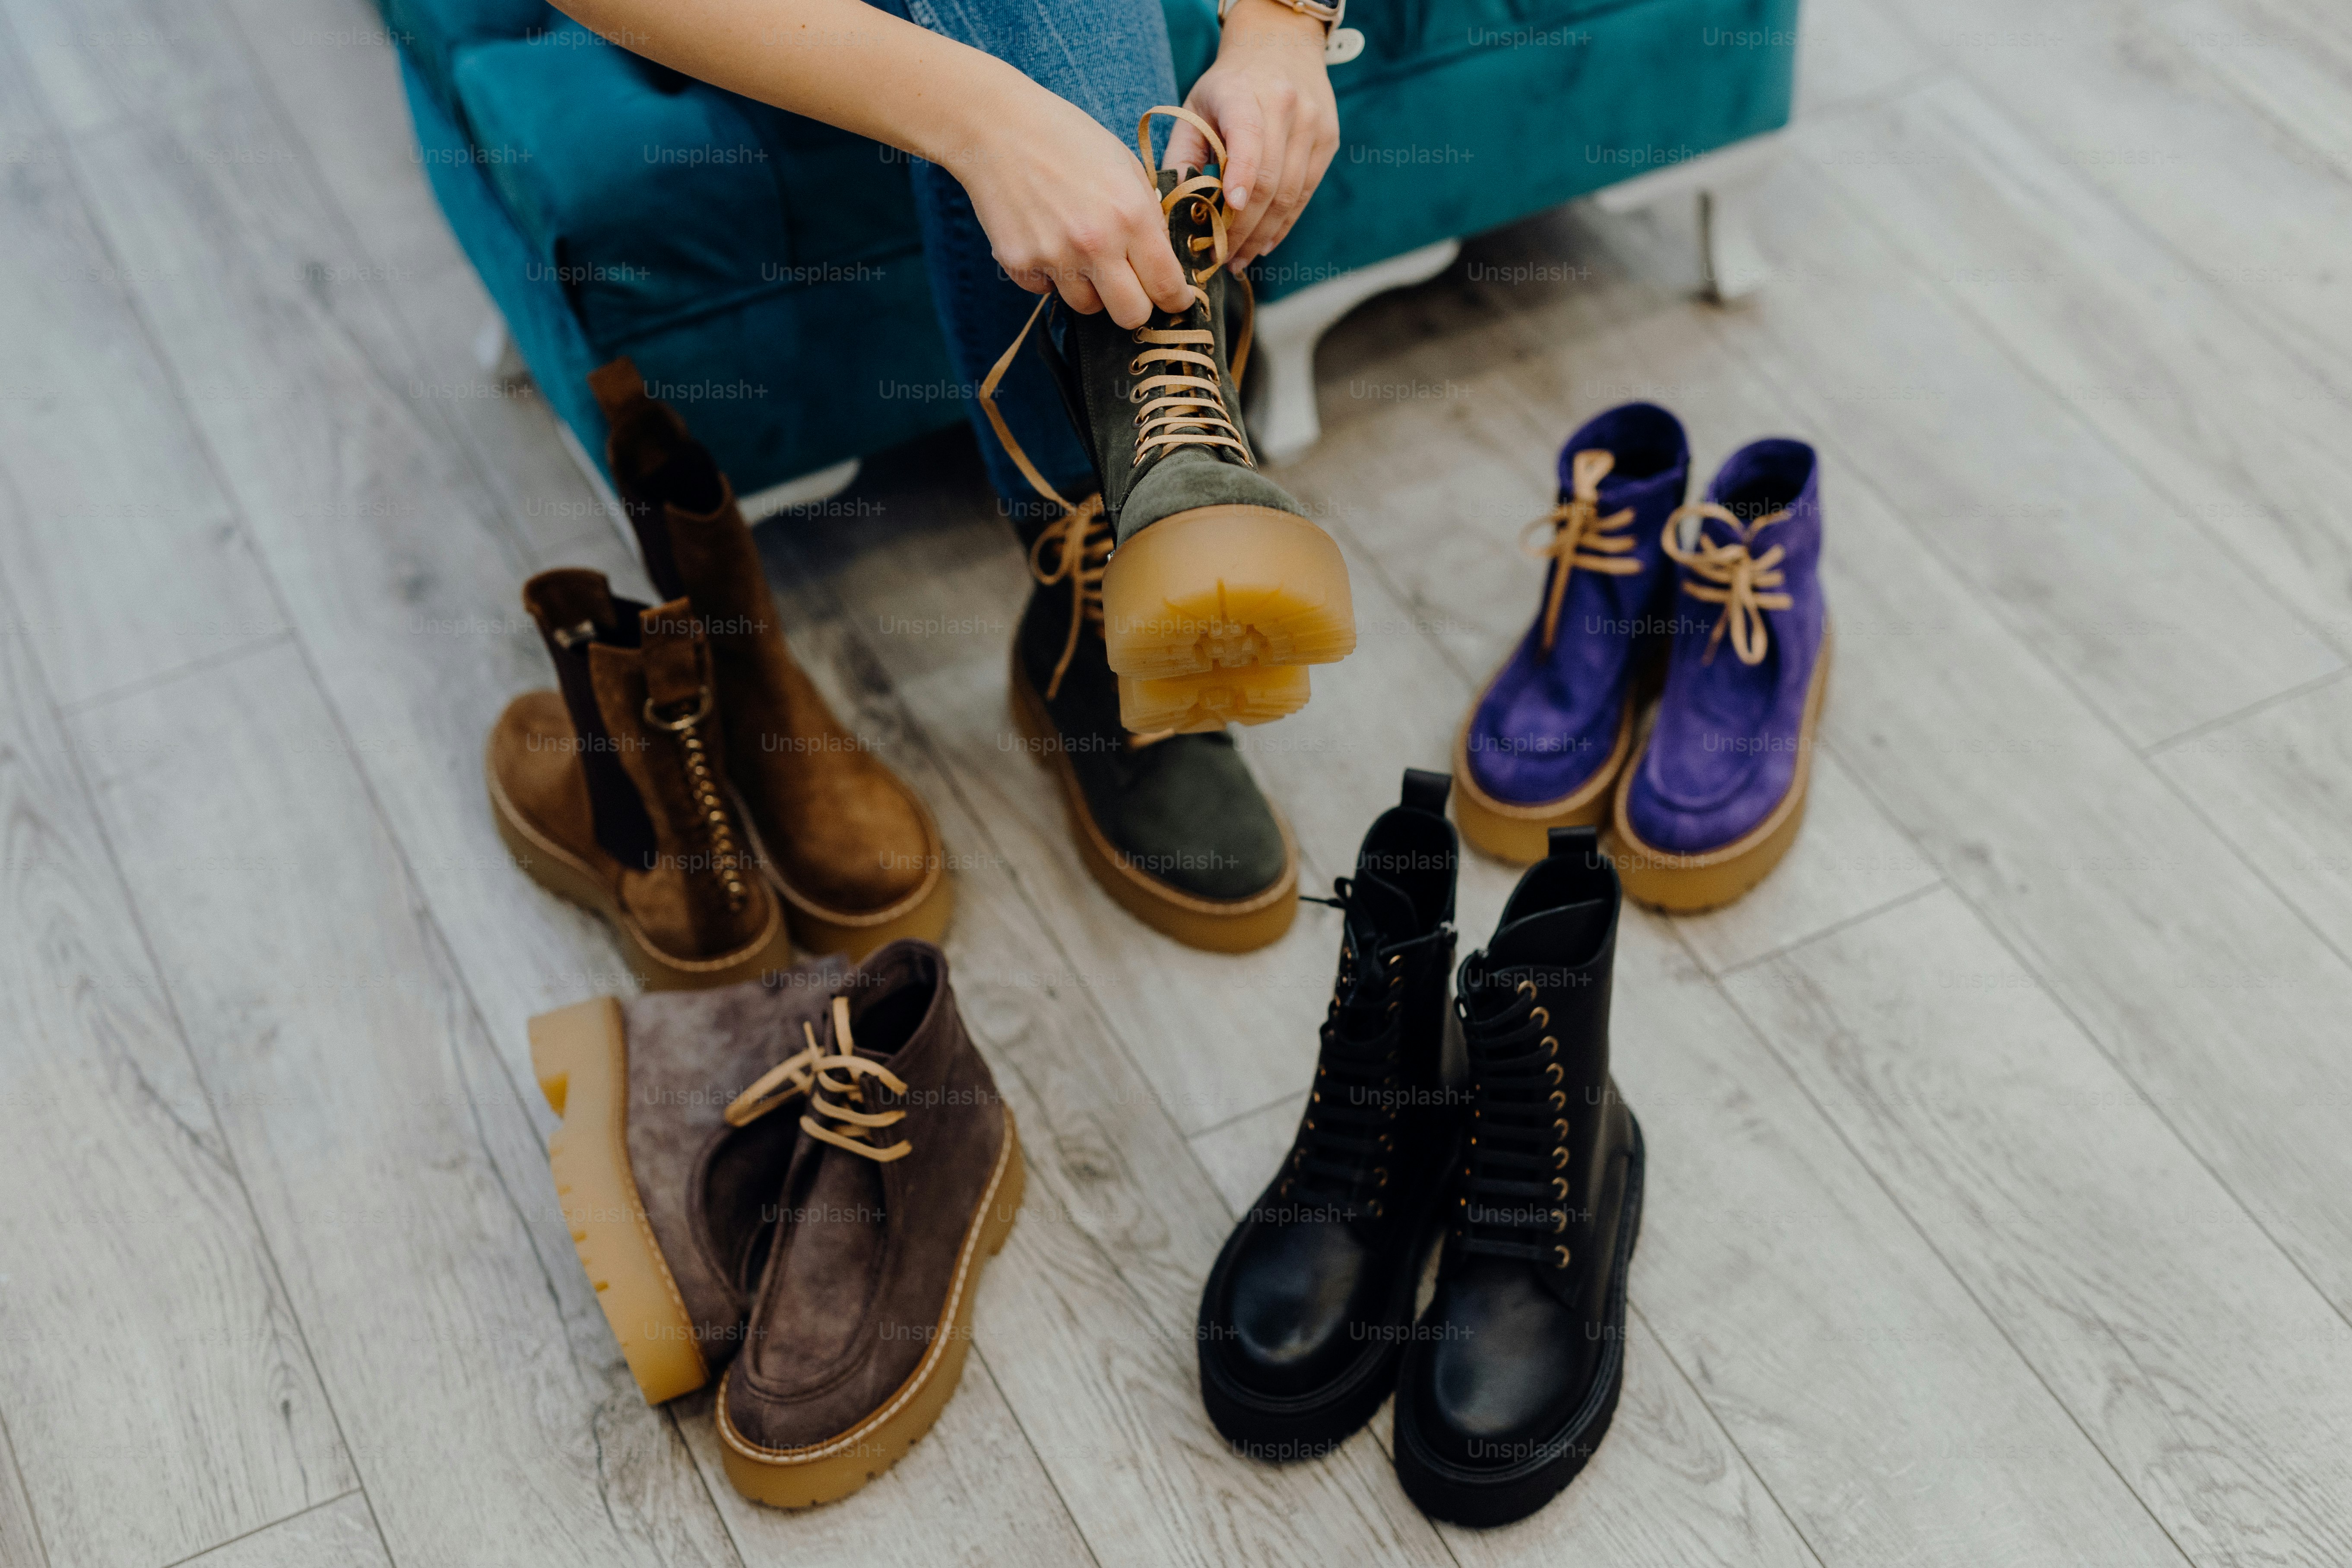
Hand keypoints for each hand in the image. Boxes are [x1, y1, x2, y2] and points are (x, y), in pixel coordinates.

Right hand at [950, 85, 1195, 327]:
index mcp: (1131, 216)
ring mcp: (1053, 257)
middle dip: (1136, 306)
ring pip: (1087, 307)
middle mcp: (1095, 243)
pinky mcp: (1018, 263)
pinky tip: (1045, 237)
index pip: (1167, 287)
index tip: (1174, 299)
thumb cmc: (1068, 139)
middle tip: (1130, 287)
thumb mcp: (1126, 166)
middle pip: (1131, 316)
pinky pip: (1046, 290)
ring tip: (1078, 248)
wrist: (998, 126)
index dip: (1176, 299)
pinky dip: (1051, 274)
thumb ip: (1149, 217)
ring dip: (1090, 288)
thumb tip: (1163, 263)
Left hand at [1164, 0, 1338, 267]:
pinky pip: (1305, 193)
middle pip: (1268, 179)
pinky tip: (1264, 244)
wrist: (1280, 46)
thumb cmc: (1227, 86)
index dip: (1240, 178)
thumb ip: (1182, 155)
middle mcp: (1285, 106)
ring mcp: (1312, 124)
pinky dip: (1284, 224)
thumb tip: (1169, 212)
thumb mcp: (1195, 107)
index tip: (1227, 214)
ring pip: (1290, 193)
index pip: (1247, 138)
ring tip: (1240, 259)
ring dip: (1263, 234)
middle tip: (1221, 257)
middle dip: (1243, 227)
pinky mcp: (1328, 140)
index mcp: (1243, 93)